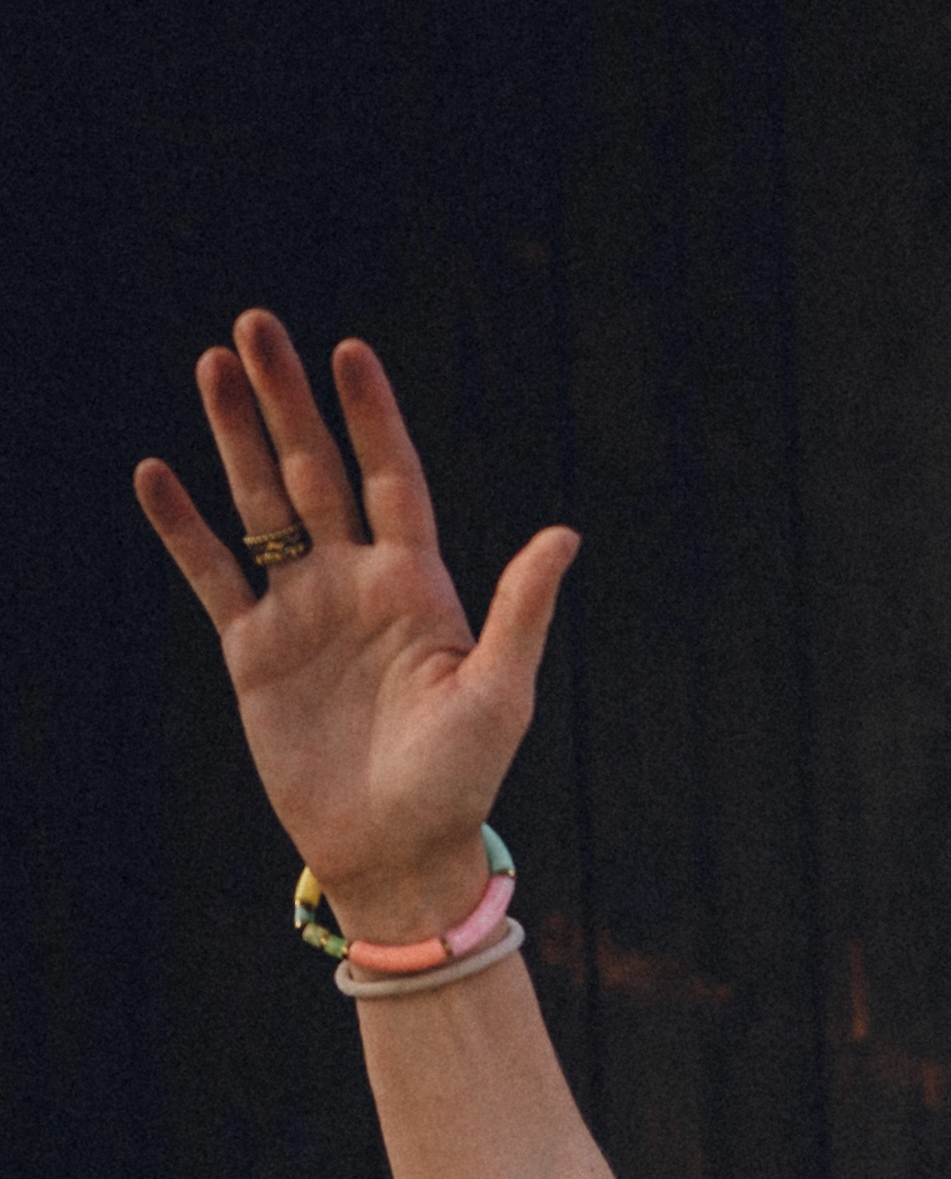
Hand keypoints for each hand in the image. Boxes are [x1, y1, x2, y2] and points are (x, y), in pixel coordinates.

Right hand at [135, 318, 575, 946]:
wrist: (396, 853)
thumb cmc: (460, 782)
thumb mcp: (498, 693)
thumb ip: (521, 611)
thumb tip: (566, 535)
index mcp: (418, 585)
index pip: (392, 477)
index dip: (371, 416)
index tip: (349, 351)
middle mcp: (356, 583)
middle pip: (316, 471)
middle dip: (287, 401)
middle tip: (257, 325)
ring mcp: (301, 612)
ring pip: (262, 505)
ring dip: (235, 437)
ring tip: (211, 365)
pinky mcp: (253, 652)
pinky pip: (214, 574)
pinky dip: (183, 527)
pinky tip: (156, 474)